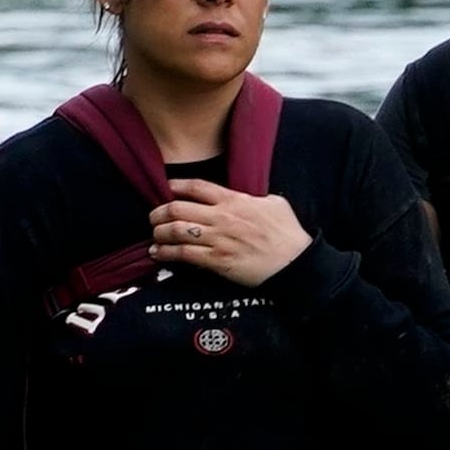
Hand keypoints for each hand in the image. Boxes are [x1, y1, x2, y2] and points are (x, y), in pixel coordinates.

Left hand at [146, 182, 312, 286]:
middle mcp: (222, 217)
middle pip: (178, 208)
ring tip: (154, 235)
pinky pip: (184, 255)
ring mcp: (218, 240)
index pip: (197, 187)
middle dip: (159, 212)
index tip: (166, 188)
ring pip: (176, 231)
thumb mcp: (273, 203)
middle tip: (154, 217)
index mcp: (235, 200)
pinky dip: (166, 253)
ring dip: (159, 233)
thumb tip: (239, 195)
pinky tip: (158, 253)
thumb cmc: (287, 233)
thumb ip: (251, 197)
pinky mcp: (217, 261)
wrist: (295, 263)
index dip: (176, 185)